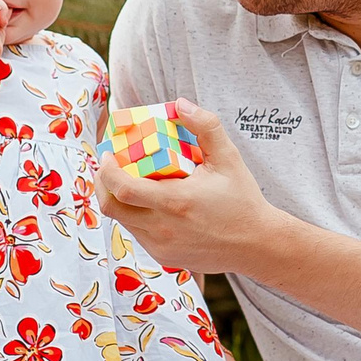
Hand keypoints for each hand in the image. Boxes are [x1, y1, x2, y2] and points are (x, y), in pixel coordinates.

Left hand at [96, 101, 277, 274]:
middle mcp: (164, 228)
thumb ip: (206, 127)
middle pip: (111, 208)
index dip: (107, 171)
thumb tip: (180, 104)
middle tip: (109, 166)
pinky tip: (146, 201)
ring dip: (118, 199)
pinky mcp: (164, 256)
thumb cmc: (242, 200)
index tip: (108, 155)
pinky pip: (136, 233)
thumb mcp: (228, 158)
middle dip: (103, 184)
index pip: (123, 189)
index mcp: (176, 202)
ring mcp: (161, 246)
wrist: (256, 244)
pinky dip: (134, 215)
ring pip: (122, 221)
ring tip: (127, 180)